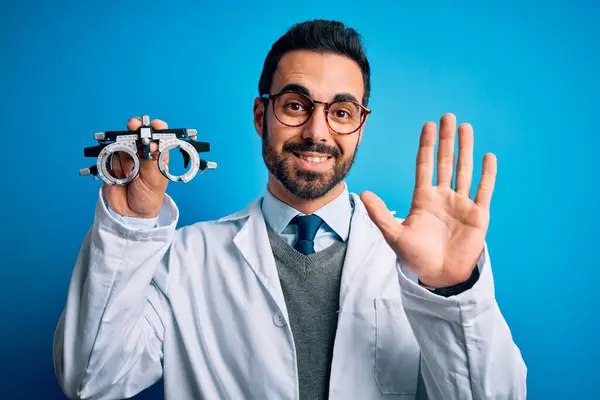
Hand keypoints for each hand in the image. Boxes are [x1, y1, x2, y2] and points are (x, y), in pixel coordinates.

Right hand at [103, 117, 169, 218]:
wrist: (131, 213)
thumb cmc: (148, 197)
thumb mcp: (154, 180)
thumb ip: (151, 161)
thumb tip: (152, 143)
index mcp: (157, 156)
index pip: (158, 136)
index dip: (156, 128)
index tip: (153, 125)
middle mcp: (142, 153)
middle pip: (137, 134)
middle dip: (135, 128)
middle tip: (134, 126)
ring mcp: (126, 157)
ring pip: (122, 144)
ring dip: (124, 153)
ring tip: (129, 173)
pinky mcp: (112, 163)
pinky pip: (109, 155)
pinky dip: (112, 161)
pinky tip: (119, 175)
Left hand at [361, 113, 496, 287]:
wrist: (438, 276)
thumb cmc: (415, 257)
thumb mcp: (394, 235)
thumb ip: (380, 214)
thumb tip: (364, 194)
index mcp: (423, 199)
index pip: (424, 165)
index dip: (426, 146)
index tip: (428, 125)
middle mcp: (443, 197)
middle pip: (446, 162)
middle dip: (446, 140)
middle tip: (448, 117)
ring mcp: (461, 204)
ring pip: (464, 171)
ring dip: (466, 149)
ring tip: (465, 128)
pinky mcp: (478, 215)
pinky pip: (483, 190)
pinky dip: (486, 174)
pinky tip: (488, 157)